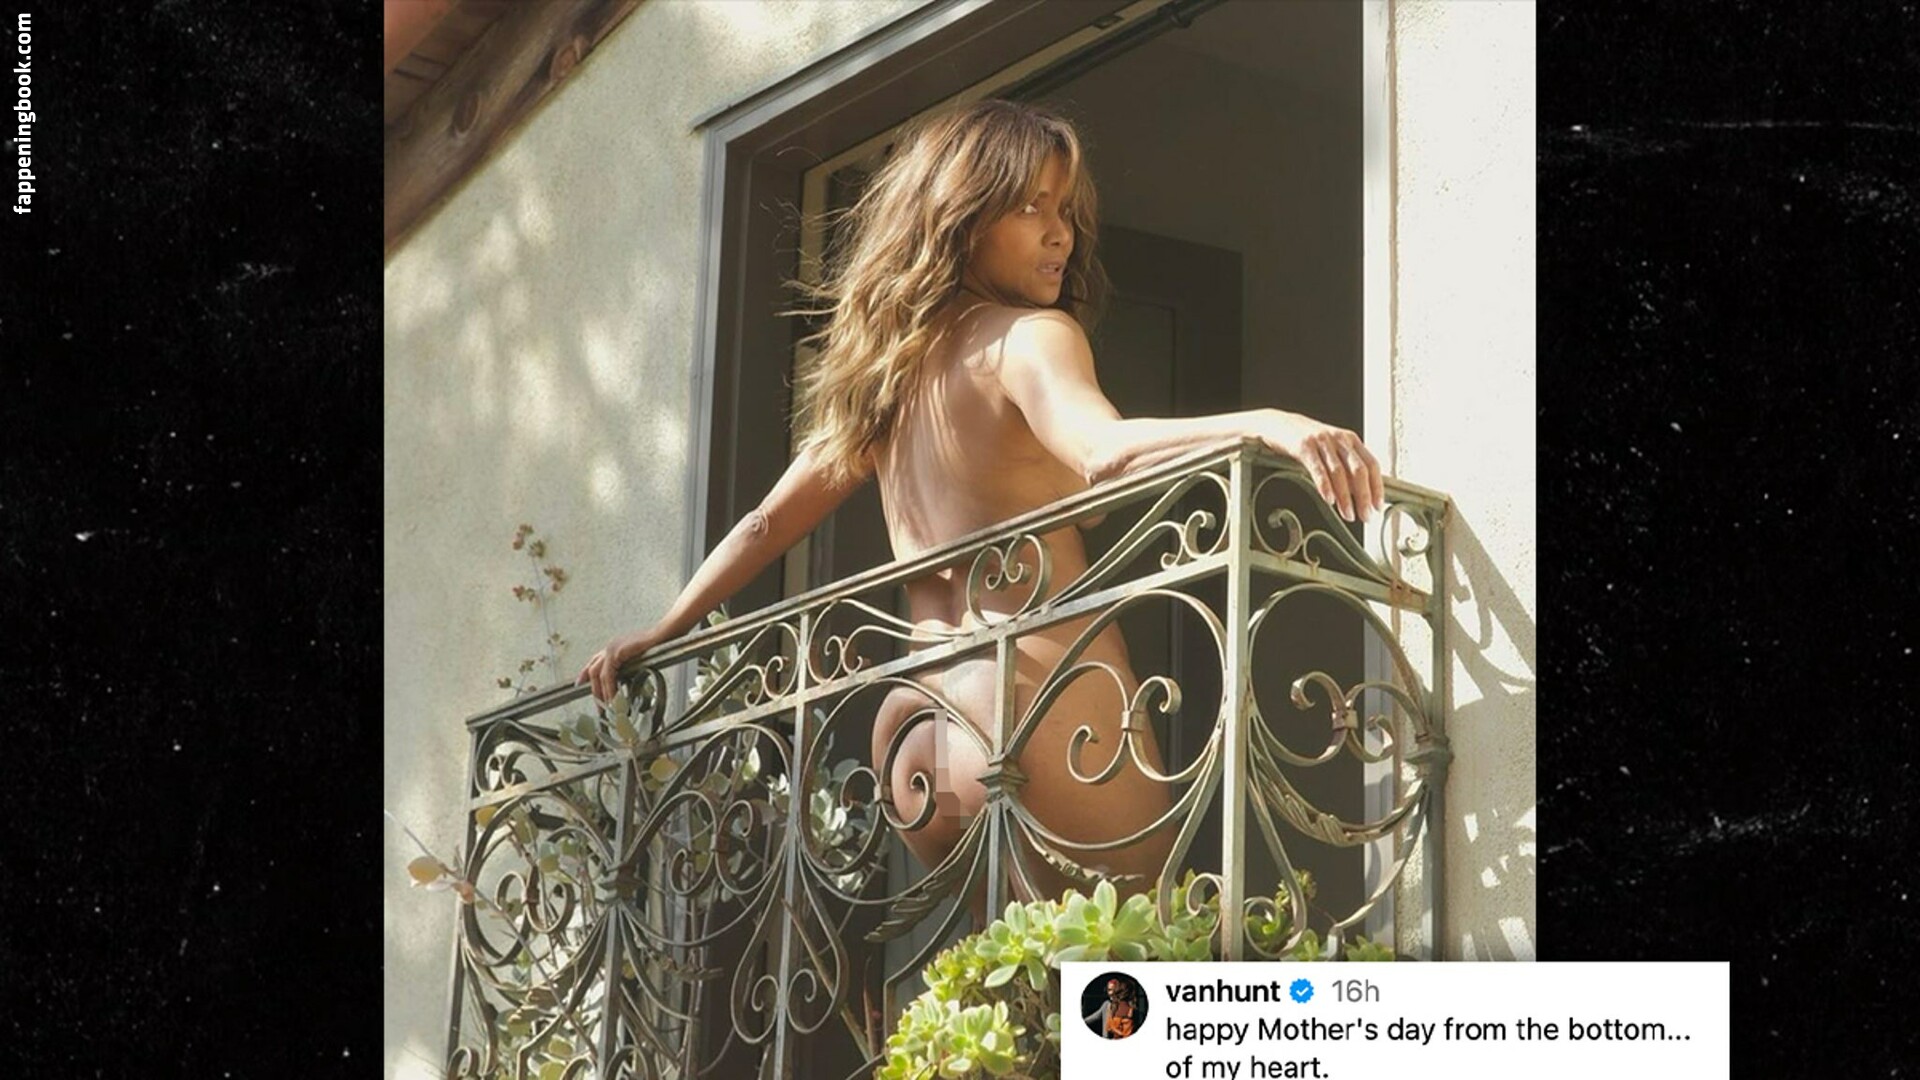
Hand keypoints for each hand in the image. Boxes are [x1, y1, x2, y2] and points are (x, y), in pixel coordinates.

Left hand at [576, 627, 662, 703]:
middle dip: (594, 690)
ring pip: (598, 674)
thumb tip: (625, 683)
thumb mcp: (636, 658)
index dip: (584, 674)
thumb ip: (627, 668)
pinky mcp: (616, 652)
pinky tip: (614, 697)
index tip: (579, 684)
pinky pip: (608, 675)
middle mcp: (609, 647)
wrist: (663, 636)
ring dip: (601, 692)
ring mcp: (611, 648)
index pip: (594, 662)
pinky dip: (609, 688)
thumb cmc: (655, 646)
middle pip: (592, 670)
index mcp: (613, 648)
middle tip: (599, 705)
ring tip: (607, 705)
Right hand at [1258, 410, 1384, 522]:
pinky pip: (1318, 469)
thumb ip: (1346, 466)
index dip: (1377, 487)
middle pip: (1359, 470)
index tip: (1378, 507)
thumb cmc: (1307, 441)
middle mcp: (1340, 439)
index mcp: (1350, 440)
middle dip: (1364, 496)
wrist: (1278, 424)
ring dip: (1346, 497)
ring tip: (1348, 515)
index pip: (1372, 464)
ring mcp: (1322, 441)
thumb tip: (1361, 494)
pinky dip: (1325, 486)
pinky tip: (1329, 500)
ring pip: (1339, 472)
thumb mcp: (1332, 449)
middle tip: (1365, 516)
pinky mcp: (1305, 446)